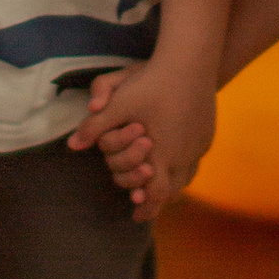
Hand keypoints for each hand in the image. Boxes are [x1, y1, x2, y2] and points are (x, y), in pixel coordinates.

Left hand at [69, 57, 217, 220]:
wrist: (191, 62)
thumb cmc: (152, 83)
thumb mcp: (119, 103)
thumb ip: (95, 127)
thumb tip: (71, 146)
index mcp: (163, 154)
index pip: (157, 195)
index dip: (147, 208)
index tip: (136, 215)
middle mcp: (185, 155)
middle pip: (174, 191)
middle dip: (158, 200)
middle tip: (145, 203)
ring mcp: (199, 145)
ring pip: (187, 177)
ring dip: (172, 185)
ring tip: (161, 187)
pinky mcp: (207, 134)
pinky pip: (195, 160)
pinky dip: (183, 167)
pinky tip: (177, 161)